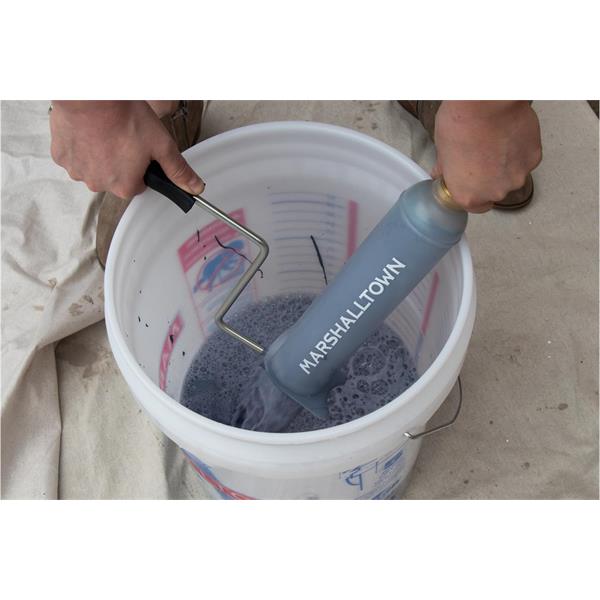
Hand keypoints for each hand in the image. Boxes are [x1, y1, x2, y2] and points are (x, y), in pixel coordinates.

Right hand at [49, 100, 203, 198]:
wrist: (91, 94)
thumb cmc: (126, 118)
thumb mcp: (161, 145)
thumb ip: (178, 170)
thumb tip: (195, 189)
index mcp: (124, 187)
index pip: (138, 185)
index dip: (142, 167)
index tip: (140, 150)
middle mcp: (99, 185)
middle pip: (115, 178)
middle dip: (120, 162)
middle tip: (124, 137)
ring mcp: (77, 171)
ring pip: (94, 167)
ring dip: (99, 155)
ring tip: (107, 132)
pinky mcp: (61, 156)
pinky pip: (74, 156)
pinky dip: (82, 146)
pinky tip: (90, 131)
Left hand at [431, 101, 541, 212]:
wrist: (486, 102)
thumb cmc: (460, 124)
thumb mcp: (442, 150)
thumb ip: (446, 168)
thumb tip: (442, 172)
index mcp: (468, 196)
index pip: (474, 206)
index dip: (473, 192)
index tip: (470, 181)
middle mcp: (495, 192)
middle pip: (494, 191)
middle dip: (489, 177)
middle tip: (481, 155)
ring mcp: (517, 176)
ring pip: (512, 176)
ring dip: (506, 165)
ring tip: (496, 143)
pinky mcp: (534, 159)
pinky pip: (525, 160)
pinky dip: (519, 151)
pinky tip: (509, 136)